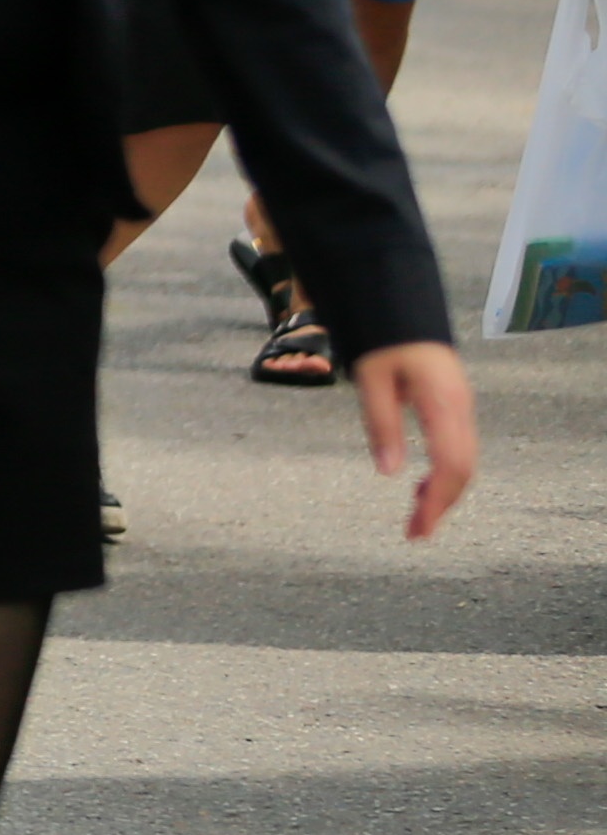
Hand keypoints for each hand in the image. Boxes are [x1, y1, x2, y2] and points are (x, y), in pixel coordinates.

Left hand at [353, 338, 479, 537]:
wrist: (401, 301)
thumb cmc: (384, 334)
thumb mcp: (371, 376)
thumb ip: (380, 422)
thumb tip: (388, 473)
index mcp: (444, 402)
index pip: (452, 464)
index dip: (438, 500)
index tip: (418, 528)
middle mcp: (461, 408)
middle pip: (463, 469)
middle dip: (441, 504)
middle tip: (414, 533)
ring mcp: (461, 408)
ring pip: (462, 461)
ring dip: (442, 491)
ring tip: (414, 515)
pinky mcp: (454, 407)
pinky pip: (457, 448)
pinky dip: (442, 473)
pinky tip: (419, 485)